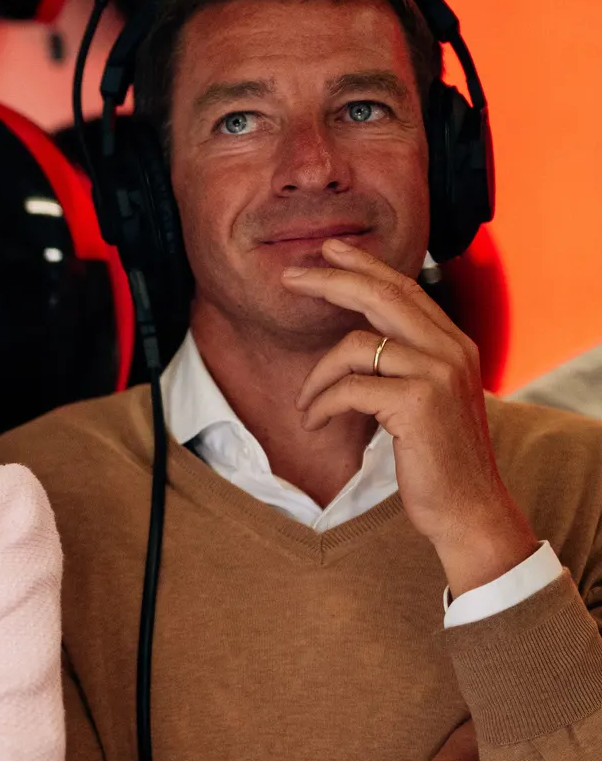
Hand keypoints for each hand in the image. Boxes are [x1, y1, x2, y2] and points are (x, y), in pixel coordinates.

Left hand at [286, 241, 534, 595]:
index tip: (330, 251)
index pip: (406, 289)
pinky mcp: (417, 401)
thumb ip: (410, 363)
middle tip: (291, 277)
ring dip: (317, 377)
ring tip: (308, 405)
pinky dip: (321, 404)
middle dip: (330, 281)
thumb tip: (364, 337)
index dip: (365, 265)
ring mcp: (437, 373)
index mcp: (456, 345)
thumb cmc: (441, 460)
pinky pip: (348, 388)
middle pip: (381, 296)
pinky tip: (315, 421)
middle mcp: (452, 350)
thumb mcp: (431, 399)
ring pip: (353, 347)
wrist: (469, 508)